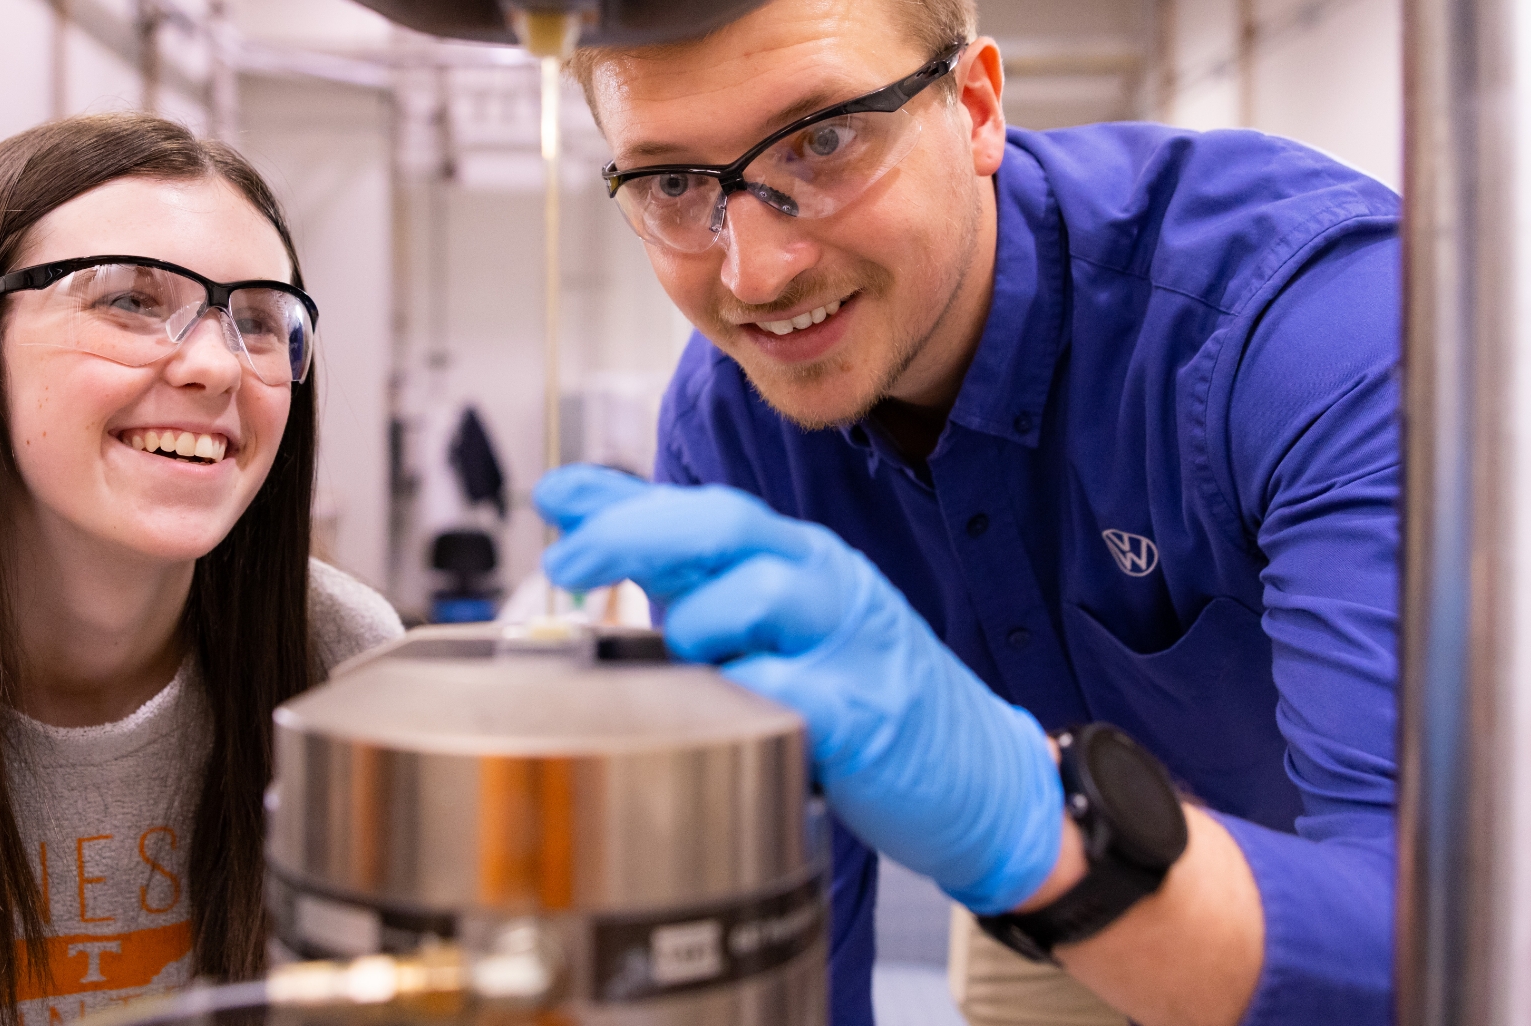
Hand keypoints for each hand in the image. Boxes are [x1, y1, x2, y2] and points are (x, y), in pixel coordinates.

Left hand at [535, 464, 1063, 912]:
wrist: (978, 773)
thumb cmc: (855, 690)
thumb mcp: (770, 619)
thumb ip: (679, 572)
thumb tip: (575, 515)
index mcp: (796, 558)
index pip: (700, 508)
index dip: (620, 501)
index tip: (552, 499)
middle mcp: (825, 582)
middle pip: (724, 529)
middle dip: (634, 535)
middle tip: (570, 565)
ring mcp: (850, 642)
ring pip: (755, 597)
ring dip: (701, 630)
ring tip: (700, 667)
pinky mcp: (867, 712)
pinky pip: (788, 690)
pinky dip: (748, 698)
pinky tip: (739, 715)